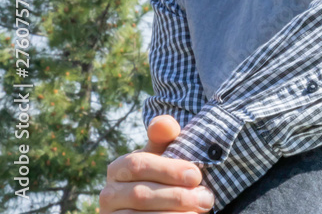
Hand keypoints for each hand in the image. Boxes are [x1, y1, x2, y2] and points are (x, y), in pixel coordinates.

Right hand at [99, 114, 216, 212]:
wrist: (153, 206)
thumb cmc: (159, 176)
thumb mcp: (161, 155)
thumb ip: (163, 137)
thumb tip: (166, 123)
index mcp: (118, 168)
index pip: (138, 165)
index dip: (168, 170)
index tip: (196, 176)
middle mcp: (108, 195)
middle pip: (141, 195)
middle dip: (177, 196)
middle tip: (205, 198)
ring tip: (198, 211)